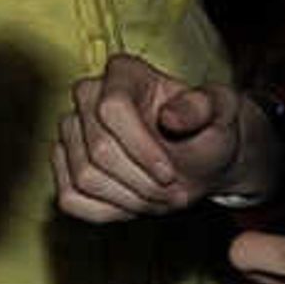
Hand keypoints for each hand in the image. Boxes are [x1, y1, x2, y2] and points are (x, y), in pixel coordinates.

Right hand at [54, 52, 255, 221]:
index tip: (170, 172)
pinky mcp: (63, 164)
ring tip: (158, 197)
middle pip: (98, 151)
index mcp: (123, 72)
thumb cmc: (210, 129)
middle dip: (141, 182)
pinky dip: (108, 211)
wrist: (200, 156)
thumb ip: (202, 107)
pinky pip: (71, 199)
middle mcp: (87, 95)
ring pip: (84, 178)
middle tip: (173, 193)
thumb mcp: (222, 111)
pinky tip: (134, 202)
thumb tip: (170, 118)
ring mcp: (70, 131)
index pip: (111, 109)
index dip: (141, 149)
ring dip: (129, 199)